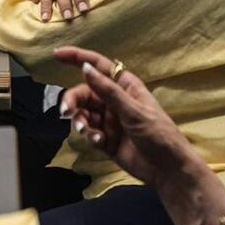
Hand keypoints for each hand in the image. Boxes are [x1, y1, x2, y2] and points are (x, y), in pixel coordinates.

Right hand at [54, 46, 199, 190]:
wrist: (167, 170)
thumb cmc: (159, 134)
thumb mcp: (134, 111)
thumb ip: (108, 91)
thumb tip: (85, 68)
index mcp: (125, 87)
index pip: (98, 66)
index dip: (77, 58)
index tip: (57, 54)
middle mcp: (114, 101)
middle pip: (84, 93)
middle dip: (73, 100)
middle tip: (66, 112)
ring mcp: (109, 120)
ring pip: (83, 113)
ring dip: (80, 121)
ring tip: (88, 132)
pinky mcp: (105, 139)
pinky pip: (88, 132)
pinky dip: (89, 136)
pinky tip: (99, 142)